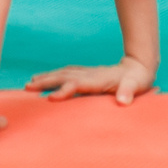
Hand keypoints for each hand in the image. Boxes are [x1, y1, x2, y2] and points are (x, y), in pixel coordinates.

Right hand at [25, 56, 156, 104]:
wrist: (139, 66)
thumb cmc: (138, 80)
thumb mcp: (137, 86)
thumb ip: (129, 91)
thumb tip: (123, 100)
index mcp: (99, 79)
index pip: (77, 83)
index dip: (64, 90)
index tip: (50, 99)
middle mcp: (90, 74)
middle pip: (64, 76)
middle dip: (46, 82)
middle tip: (27, 87)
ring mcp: (87, 73)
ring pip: (63, 73)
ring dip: (47, 77)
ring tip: (30, 83)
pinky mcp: (87, 74)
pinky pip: (67, 73)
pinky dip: (54, 76)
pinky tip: (45, 79)